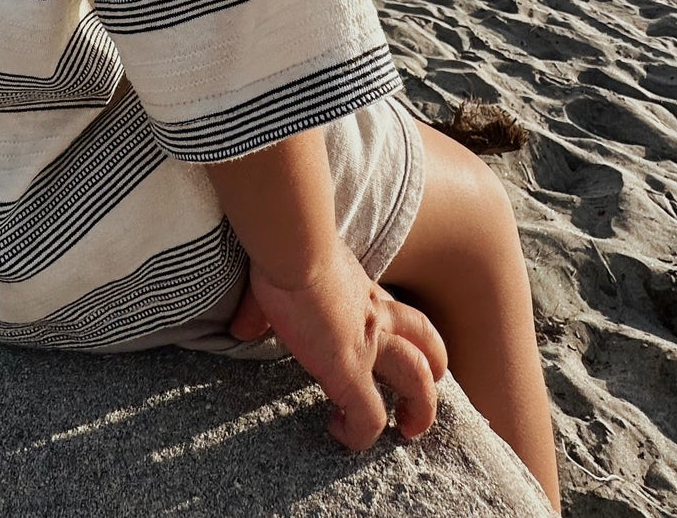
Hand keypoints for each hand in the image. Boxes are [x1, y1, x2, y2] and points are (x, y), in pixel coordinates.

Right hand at [233, 246, 446, 449]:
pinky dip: (359, 433)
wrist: (293, 244)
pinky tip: (340, 433)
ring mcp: (367, 344)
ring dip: (420, 408)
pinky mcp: (349, 370)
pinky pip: (367, 416)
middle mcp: (375, 316)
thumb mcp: (283, 271)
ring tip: (408, 428)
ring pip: (417, 381)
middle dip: (434, 369)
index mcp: (362, 290)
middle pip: (426, 343)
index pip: (394, 313)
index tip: (379, 348)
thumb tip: (242, 326)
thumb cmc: (286, 246)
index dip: (398, 333)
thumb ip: (265, 304)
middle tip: (430, 388)